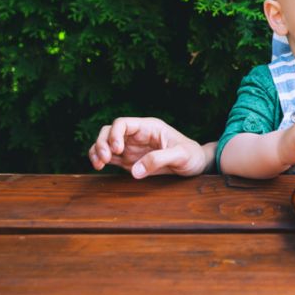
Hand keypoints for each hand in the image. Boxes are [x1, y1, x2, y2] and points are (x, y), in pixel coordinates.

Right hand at [88, 117, 208, 178]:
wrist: (196, 164)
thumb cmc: (192, 155)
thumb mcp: (181, 155)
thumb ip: (159, 160)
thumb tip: (135, 171)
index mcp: (149, 127)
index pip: (123, 123)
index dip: (115, 134)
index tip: (117, 150)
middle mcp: (137, 135)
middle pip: (110, 131)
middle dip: (102, 142)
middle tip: (105, 159)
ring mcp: (132, 147)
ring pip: (105, 142)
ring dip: (97, 150)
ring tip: (99, 164)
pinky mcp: (129, 159)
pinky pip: (109, 155)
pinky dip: (99, 158)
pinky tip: (99, 166)